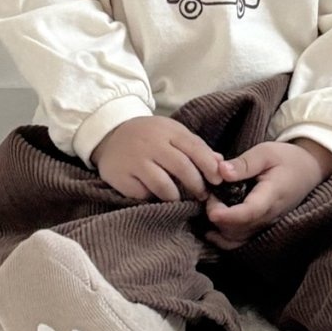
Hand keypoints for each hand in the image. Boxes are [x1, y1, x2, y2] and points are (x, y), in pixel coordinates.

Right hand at [92, 115, 222, 202]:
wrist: (110, 134)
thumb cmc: (149, 136)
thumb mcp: (172, 133)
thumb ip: (196, 147)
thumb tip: (221, 163)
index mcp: (168, 130)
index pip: (195, 148)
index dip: (209, 166)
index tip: (218, 181)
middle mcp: (152, 143)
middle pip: (182, 168)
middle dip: (196, 185)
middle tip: (202, 195)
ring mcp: (135, 160)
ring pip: (163, 186)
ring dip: (176, 197)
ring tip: (179, 199)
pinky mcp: (121, 177)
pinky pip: (143, 194)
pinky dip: (151, 198)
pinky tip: (154, 196)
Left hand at [203, 140, 331, 248]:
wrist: (308, 171)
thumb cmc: (286, 159)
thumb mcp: (266, 152)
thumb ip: (243, 163)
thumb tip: (221, 171)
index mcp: (271, 196)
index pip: (249, 213)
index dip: (228, 215)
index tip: (211, 210)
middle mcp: (269, 217)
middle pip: (238, 228)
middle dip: (217, 215)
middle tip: (209, 193)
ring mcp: (266, 226)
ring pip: (237, 238)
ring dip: (219, 226)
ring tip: (213, 204)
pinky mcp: (262, 229)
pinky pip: (241, 242)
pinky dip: (224, 239)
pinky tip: (212, 230)